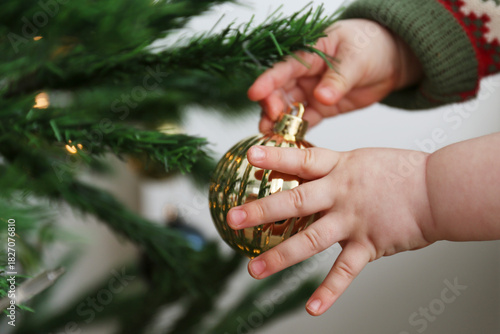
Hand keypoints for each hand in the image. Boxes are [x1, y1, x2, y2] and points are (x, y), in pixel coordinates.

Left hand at [227, 146, 434, 315]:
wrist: (437, 189)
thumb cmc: (399, 173)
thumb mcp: (360, 160)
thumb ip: (330, 168)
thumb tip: (299, 167)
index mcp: (339, 167)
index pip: (302, 160)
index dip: (276, 157)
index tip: (251, 158)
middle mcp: (341, 193)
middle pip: (295, 202)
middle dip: (262, 211)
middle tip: (234, 218)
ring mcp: (353, 220)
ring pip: (311, 240)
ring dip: (280, 257)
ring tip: (254, 270)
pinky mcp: (369, 244)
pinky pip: (345, 272)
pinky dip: (329, 291)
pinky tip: (313, 308)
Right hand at [248, 19, 422, 131]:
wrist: (390, 59)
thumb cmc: (370, 46)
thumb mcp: (356, 59)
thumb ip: (338, 80)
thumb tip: (321, 96)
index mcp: (309, 56)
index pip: (283, 69)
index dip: (268, 81)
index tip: (255, 94)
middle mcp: (305, 75)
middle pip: (280, 92)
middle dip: (271, 107)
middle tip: (269, 123)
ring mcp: (312, 92)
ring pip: (288, 109)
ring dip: (278, 123)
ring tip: (271, 137)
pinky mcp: (321, 108)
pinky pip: (304, 121)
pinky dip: (295, 131)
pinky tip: (287, 142)